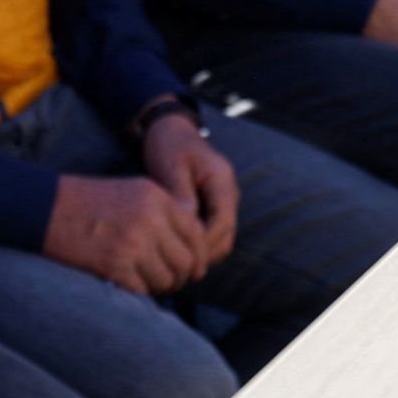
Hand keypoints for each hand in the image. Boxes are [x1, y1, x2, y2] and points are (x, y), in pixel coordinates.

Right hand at [45, 171, 211, 294]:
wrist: (48, 208)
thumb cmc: (90, 201)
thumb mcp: (134, 191)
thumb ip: (166, 212)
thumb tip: (195, 243)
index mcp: (157, 198)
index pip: (197, 233)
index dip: (200, 255)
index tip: (196, 268)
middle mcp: (150, 219)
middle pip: (186, 260)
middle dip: (183, 276)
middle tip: (172, 281)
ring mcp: (133, 243)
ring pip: (167, 279)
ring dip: (161, 286)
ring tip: (149, 282)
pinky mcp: (115, 265)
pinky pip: (143, 290)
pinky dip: (140, 291)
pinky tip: (130, 284)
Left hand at [139, 111, 240, 268]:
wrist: (171, 131)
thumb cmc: (169, 145)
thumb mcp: (171, 166)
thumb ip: (180, 195)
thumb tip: (186, 225)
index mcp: (221, 180)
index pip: (222, 221)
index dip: (203, 242)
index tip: (180, 254)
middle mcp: (228, 193)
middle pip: (225, 236)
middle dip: (202, 253)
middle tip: (174, 266)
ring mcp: (223, 202)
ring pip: (221, 239)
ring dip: (201, 253)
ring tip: (174, 262)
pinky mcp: (213, 208)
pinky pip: (212, 234)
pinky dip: (199, 245)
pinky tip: (177, 250)